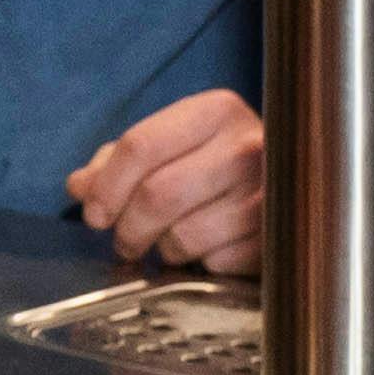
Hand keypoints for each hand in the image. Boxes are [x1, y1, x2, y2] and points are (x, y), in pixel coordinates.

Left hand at [68, 89, 263, 272]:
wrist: (293, 187)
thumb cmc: (216, 163)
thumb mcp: (168, 146)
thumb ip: (117, 161)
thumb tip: (80, 185)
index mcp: (216, 110)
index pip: (140, 145)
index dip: (106, 187)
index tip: (94, 214)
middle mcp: (249, 145)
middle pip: (157, 195)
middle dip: (127, 228)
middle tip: (124, 241)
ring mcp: (270, 193)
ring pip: (184, 236)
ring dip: (163, 249)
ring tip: (168, 243)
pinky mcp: (278, 236)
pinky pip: (215, 263)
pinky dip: (200, 264)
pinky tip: (208, 249)